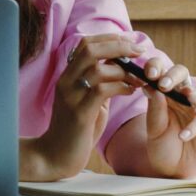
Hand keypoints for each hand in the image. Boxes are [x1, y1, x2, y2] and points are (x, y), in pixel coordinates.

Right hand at [23, 33, 144, 181]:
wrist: (55, 156)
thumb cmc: (75, 130)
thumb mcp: (88, 102)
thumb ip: (99, 84)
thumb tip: (120, 69)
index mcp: (67, 76)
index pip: (85, 44)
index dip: (109, 38)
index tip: (131, 41)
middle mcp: (66, 82)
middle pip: (90, 49)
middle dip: (118, 46)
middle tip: (139, 50)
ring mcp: (71, 97)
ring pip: (98, 69)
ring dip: (124, 70)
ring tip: (139, 78)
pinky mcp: (79, 114)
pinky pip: (102, 91)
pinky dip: (120, 87)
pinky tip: (130, 91)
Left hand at [105, 45, 195, 179]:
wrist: (174, 170)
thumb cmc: (162, 146)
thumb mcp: (154, 129)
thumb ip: (155, 109)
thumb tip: (152, 87)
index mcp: (163, 92)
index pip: (159, 71)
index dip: (155, 67)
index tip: (148, 74)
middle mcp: (180, 94)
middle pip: (180, 73)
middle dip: (172, 75)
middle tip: (163, 84)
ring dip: (189, 92)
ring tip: (184, 96)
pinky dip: (195, 125)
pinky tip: (184, 135)